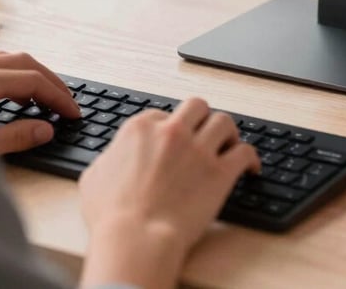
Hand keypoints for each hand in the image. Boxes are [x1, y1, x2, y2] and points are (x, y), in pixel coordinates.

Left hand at [0, 51, 80, 155]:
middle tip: (66, 100)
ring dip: (29, 74)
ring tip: (42, 96)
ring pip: (6, 59)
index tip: (72, 111)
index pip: (33, 81)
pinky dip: (8, 74)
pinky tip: (8, 92)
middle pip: (25, 62)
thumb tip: (45, 131)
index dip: (58, 97)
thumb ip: (12, 138)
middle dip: (50, 81)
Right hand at [79, 98, 259, 288]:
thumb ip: (110, 157)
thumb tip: (116, 156)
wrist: (135, 239)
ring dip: (228, 132)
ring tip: (229, 143)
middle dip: (201, 117)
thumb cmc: (111, 216)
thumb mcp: (94, 177)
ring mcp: (198, 150)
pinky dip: (251, 157)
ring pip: (224, 121)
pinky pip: (245, 152)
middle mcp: (172, 132)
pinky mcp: (220, 172)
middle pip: (197, 106)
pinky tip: (251, 166)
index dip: (168, 128)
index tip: (173, 141)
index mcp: (141, 129)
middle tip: (204, 131)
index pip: (161, 115)